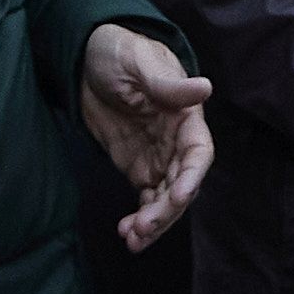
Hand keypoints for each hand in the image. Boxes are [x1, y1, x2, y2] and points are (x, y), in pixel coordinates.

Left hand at [79, 25, 212, 249]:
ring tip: (132, 239)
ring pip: (164, 199)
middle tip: (143, 228)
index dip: (192, 176)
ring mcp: (158, 159)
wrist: (89, 59)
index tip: (179, 196)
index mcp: (186, 119)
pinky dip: (139, 219)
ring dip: (153, 223)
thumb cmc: (122, 53)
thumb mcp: (142, 63)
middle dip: (166, 210)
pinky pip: (145, 200)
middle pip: (181, 185)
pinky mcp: (138, 168)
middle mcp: (177, 143)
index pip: (199, 153)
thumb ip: (170, 84)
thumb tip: (204, 88)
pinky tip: (126, 233)